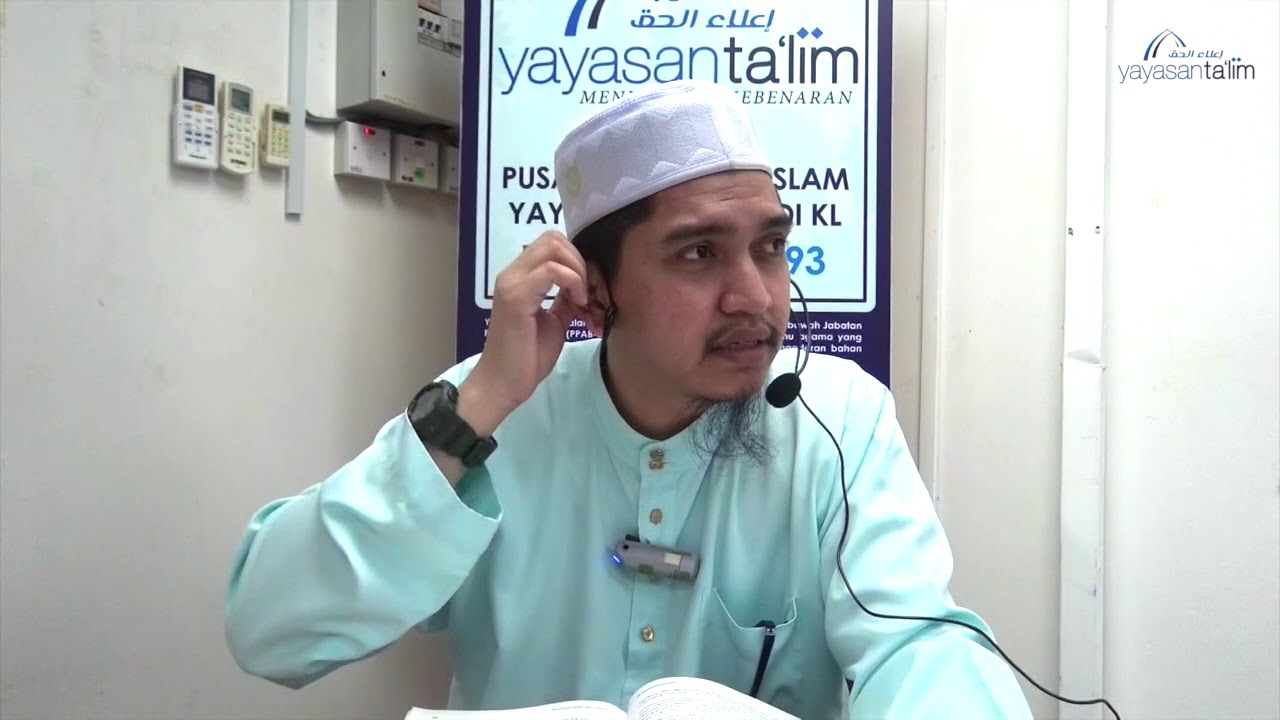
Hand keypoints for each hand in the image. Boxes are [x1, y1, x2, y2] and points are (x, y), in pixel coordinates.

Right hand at [464, 231, 589, 429]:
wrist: (504, 384)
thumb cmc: (528, 358)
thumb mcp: (555, 321)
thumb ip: (565, 299)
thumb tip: (582, 285)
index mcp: (520, 277)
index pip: (552, 243)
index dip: (577, 260)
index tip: (588, 290)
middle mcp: (512, 273)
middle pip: (554, 238)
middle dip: (580, 261)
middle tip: (588, 293)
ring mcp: (512, 283)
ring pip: (553, 247)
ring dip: (578, 270)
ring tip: (582, 300)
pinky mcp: (516, 297)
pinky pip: (552, 270)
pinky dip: (573, 282)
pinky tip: (577, 304)